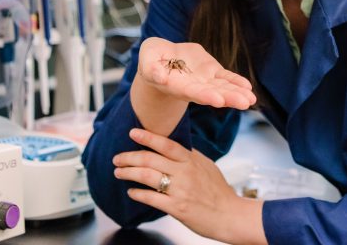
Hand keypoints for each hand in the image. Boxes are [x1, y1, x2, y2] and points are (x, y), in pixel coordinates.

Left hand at [113, 128, 265, 243]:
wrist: (229, 214)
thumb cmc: (219, 191)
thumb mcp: (207, 166)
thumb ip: (190, 157)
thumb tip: (174, 148)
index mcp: (191, 160)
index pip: (166, 144)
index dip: (148, 137)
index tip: (133, 132)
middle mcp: (185, 173)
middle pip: (151, 159)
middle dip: (129, 157)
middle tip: (117, 158)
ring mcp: (180, 190)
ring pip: (148, 176)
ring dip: (129, 173)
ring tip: (119, 172)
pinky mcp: (177, 208)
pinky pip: (152, 198)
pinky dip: (138, 194)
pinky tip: (131, 192)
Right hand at [137, 37, 255, 109]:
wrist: (162, 57)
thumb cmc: (151, 59)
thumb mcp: (147, 60)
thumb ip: (151, 68)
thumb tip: (158, 76)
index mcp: (176, 86)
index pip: (192, 92)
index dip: (204, 95)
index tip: (218, 100)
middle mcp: (193, 87)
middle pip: (212, 93)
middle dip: (228, 97)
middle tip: (244, 103)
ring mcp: (204, 80)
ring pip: (222, 87)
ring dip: (237, 93)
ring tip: (251, 99)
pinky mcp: (211, 71)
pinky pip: (226, 77)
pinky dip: (236, 81)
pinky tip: (248, 86)